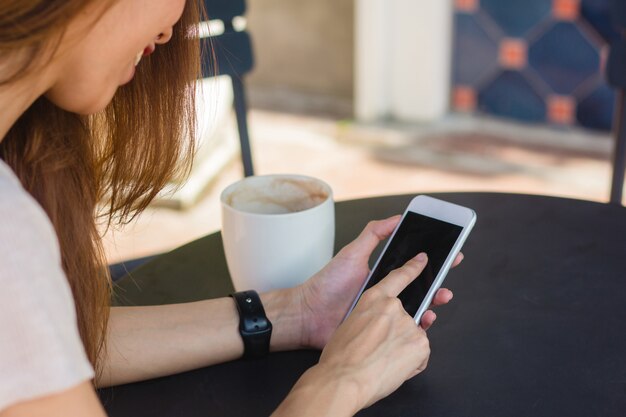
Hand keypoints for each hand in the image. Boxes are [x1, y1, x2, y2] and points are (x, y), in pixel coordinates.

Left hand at [296, 216, 462, 348]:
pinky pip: (405, 329)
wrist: (309, 316)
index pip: (413, 267)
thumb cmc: (327, 284)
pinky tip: (425, 320)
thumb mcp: (352, 253)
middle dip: (439, 281)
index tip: (451, 254)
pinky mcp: (381, 332)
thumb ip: (373, 234)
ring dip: (433, 301)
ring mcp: (385, 313)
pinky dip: (419, 326)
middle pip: (420, 287)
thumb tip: (397, 217)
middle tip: (450, 273)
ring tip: (441, 296)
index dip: (433, 261)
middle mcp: (387, 294)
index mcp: (382, 275)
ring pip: (417, 308)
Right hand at [314, 253, 432, 409]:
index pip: (399, 277)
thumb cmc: (339, 358)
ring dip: (403, 349)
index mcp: (373, 299)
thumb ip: (369, 319)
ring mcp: (408, 324)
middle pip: (407, 316)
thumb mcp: (350, 324)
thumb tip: (378, 328)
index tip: (422, 260)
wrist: (342, 379)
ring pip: (414, 337)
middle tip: (384, 347)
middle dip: (400, 332)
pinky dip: (412, 363)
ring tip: (382, 361)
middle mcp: (393, 307)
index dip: (413, 268)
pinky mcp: (420, 342)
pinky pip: (421, 354)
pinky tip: (393, 368)